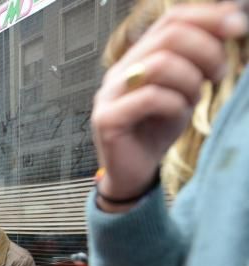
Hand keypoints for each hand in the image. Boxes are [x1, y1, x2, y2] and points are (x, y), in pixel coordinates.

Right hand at [91, 3, 247, 206]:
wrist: (134, 172)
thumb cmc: (157, 130)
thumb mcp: (186, 88)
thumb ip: (199, 60)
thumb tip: (230, 23)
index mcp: (138, 58)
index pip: (171, 19)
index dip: (207, 17)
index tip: (238, 27)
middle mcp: (120, 71)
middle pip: (169, 36)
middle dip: (206, 50)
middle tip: (219, 74)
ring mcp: (109, 94)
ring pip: (161, 65)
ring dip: (191, 80)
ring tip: (196, 99)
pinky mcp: (107, 119)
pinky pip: (150, 98)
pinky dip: (175, 104)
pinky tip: (178, 114)